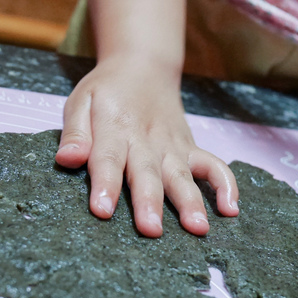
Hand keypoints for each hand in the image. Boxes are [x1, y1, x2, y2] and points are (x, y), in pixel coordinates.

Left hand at [55, 56, 238, 237]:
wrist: (143, 66)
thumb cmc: (107, 91)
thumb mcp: (81, 102)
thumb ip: (75, 133)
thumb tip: (66, 159)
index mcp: (114, 127)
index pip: (108, 158)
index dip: (105, 185)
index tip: (103, 210)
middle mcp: (145, 139)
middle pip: (147, 173)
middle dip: (149, 202)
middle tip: (151, 230)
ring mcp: (172, 145)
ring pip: (181, 175)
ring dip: (191, 201)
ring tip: (197, 228)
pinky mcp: (190, 149)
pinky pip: (213, 166)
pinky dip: (226, 184)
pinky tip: (231, 209)